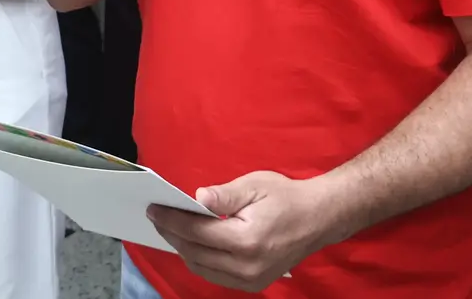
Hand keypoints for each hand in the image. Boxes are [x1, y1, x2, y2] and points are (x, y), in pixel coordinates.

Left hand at [147, 171, 338, 291]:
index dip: (172, 220)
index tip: (154, 209)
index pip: (197, 232)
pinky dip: (200, 260)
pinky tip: (191, 243)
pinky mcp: (254, 284)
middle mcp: (247, 266)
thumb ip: (223, 194)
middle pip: (195, 253)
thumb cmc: (285, 197)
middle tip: (156, 217)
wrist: (318, 219)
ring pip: (202, 268)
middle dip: (172, 234)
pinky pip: (216, 275)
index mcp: (246, 240)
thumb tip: (196, 198)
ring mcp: (251, 280)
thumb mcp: (254, 185)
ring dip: (183, 249)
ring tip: (170, 229)